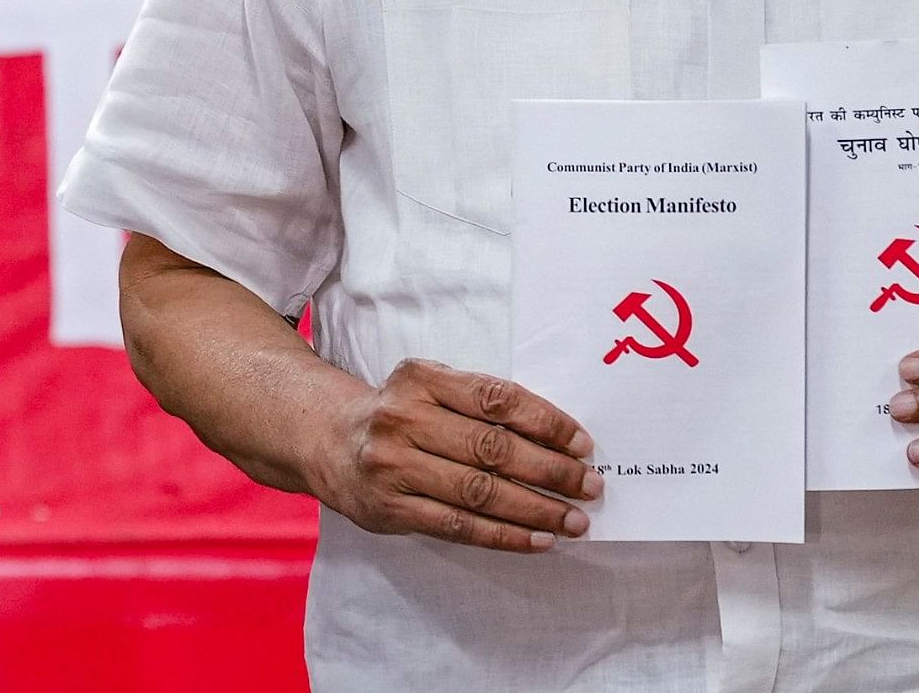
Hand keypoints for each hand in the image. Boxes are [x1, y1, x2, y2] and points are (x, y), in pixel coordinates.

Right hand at [308, 359, 601, 552]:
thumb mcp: (430, 389)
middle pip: (491, 448)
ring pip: (479, 492)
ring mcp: (393, 466)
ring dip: (536, 509)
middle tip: (590, 487)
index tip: (583, 445)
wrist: (328, 441)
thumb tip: (559, 441)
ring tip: (574, 520)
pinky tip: (538, 539)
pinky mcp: (390, 508)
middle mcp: (403, 418)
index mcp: (420, 379)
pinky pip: (459, 526)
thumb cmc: (400, 415)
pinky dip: (504, 535)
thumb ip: (481, 404)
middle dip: (551, 470)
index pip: (496, 398)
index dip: (546, 422)